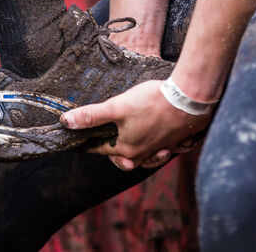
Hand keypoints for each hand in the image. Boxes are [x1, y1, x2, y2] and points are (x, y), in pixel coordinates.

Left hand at [60, 80, 211, 169]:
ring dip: (142, 156)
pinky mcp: (178, 138)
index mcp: (128, 148)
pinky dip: (165, 148)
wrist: (189, 97)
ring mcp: (164, 147)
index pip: (102, 150)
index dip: (89, 146)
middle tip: (108, 151)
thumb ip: (92, 115)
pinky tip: (164, 142)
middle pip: (126, 158)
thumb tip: (66, 122)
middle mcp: (145, 153)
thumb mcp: (117, 106)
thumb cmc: (152, 102)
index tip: (80, 146)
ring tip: (135, 151)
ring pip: (148, 157)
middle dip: (117, 156)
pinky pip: (169, 148)